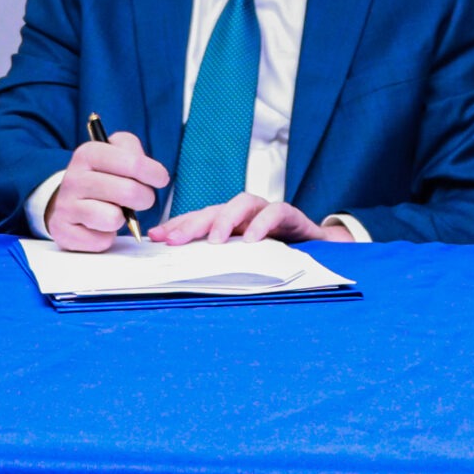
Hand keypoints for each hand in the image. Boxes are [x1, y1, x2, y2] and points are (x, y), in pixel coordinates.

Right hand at [44, 131, 169, 251]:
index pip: (133, 163)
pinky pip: (102, 240)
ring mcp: (66, 206)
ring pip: (113, 218)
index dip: (155, 173)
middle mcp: (73, 178)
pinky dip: (108, 236)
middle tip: (140, 198)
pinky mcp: (64, 232)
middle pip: (129, 192)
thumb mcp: (116, 151)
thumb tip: (152, 174)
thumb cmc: (101, 176)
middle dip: (145, 198)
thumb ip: (134, 151)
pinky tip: (100, 226)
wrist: (67, 199)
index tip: (160, 179)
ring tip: (115, 211)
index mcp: (88, 154)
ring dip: (123, 219)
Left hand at [153, 193, 349, 245]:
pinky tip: (252, 239)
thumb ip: (220, 261)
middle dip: (192, 223)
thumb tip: (186, 271)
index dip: (177, 226)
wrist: (318, 251)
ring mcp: (266, 211)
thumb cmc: (278, 255)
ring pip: (242, 202)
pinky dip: (262, 224)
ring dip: (225, 219)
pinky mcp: (290, 215)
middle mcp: (244, 214)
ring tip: (215, 240)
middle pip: (213, 209)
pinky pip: (275, 212)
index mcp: (230, 224)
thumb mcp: (244, 260)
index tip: (154, 237)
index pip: (199, 219)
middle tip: (174, 240)